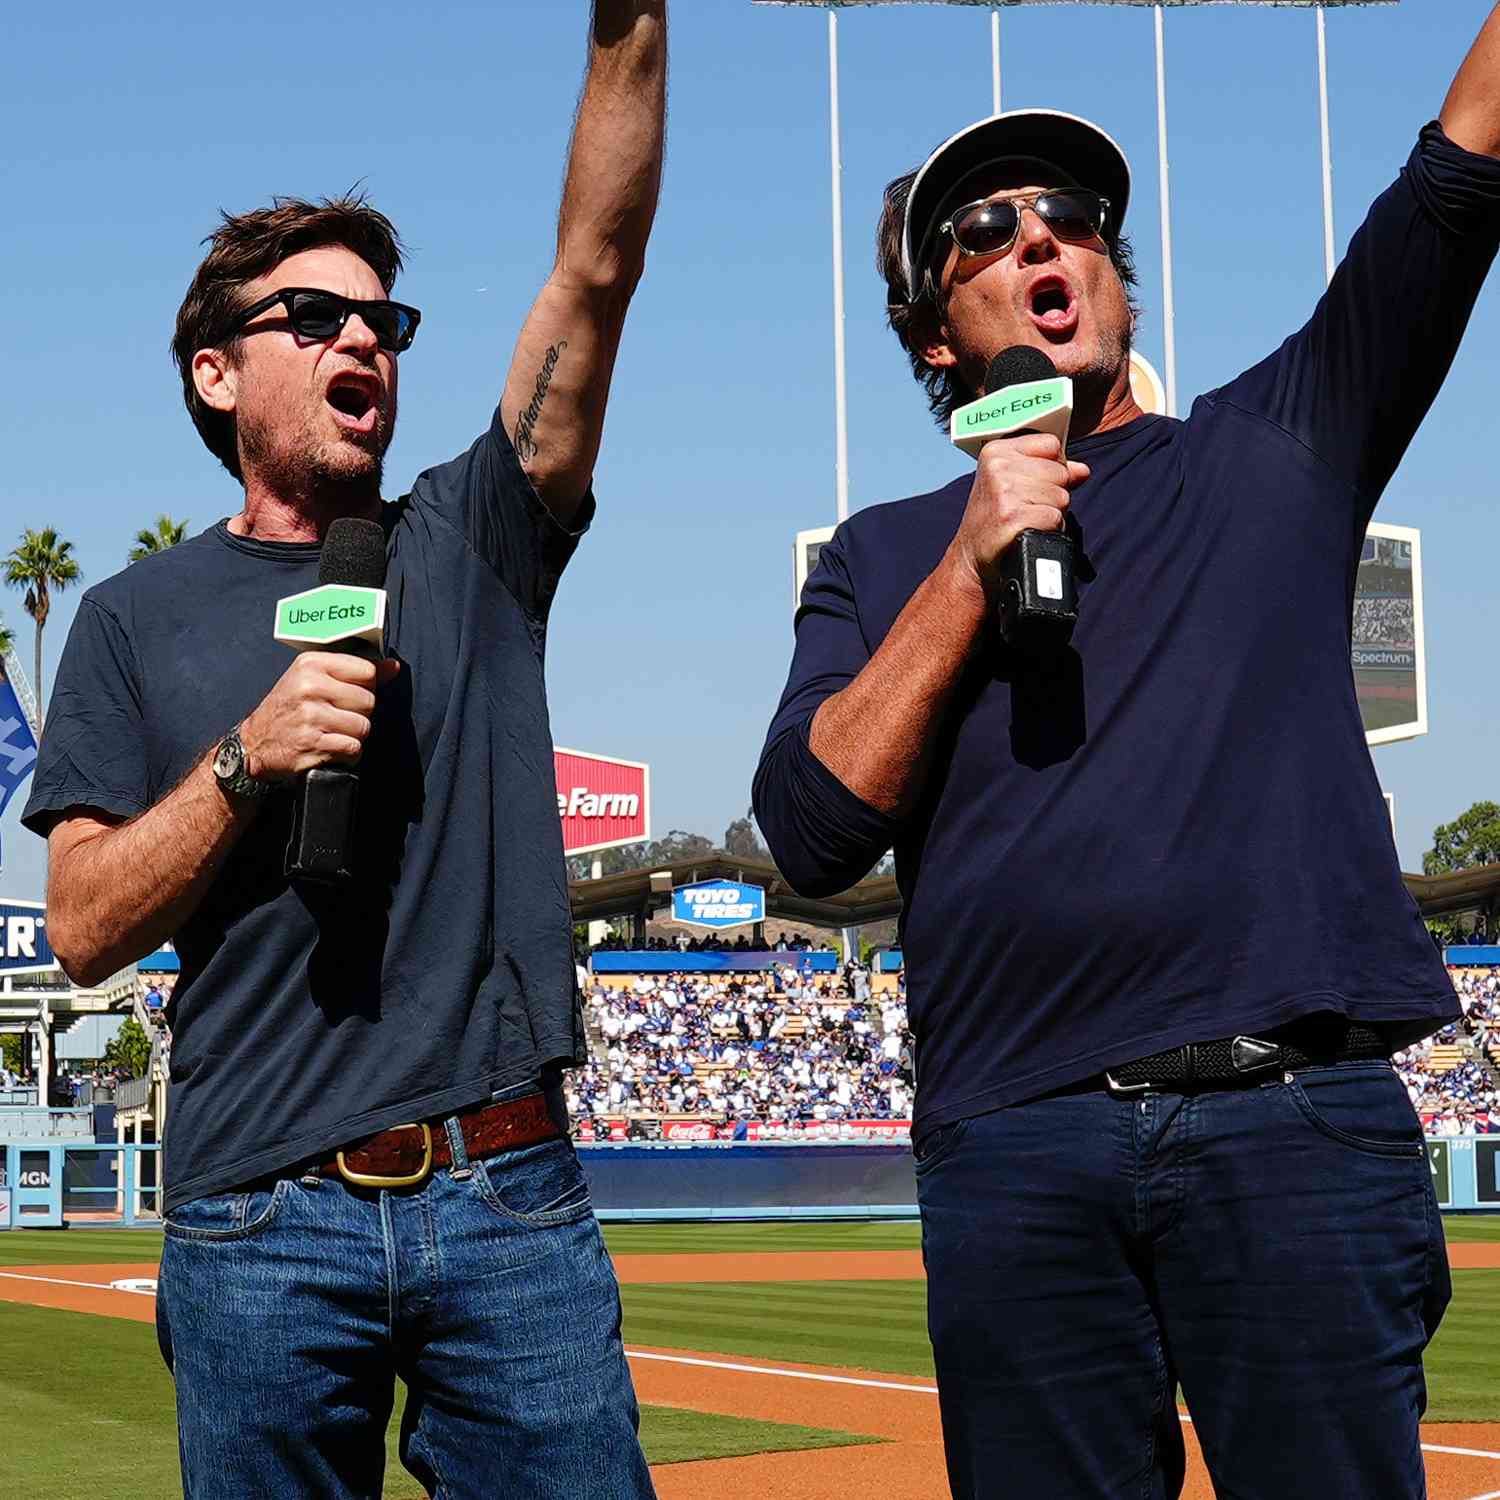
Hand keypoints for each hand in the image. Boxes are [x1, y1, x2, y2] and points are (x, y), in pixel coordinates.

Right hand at [239, 652, 400, 781]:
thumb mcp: (313, 679)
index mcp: (312, 664)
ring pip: (364, 727)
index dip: (366, 687)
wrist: (253, 744)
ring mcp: (311, 716)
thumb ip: (354, 671)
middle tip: (337, 718)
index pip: (367, 671)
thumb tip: (393, 668)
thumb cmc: (289, 709)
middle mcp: (310, 687)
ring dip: (354, 735)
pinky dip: (347, 753)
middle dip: (359, 714)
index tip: (349, 695)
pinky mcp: (313, 743)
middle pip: (369, 701)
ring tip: (332, 733)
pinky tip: (330, 748)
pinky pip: (353, 748)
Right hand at [947, 433, 1089, 602]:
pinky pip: (1054, 518)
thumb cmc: (994, 518)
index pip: (1052, 445)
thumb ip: (1050, 470)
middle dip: (1053, 492)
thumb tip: (1082, 470)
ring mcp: (1004, 492)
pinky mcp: (1012, 517)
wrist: (971, 556)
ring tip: (1027, 519)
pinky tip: (1028, 531)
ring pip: (1061, 496)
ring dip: (1052, 512)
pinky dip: (1048, 529)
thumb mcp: (1013, 484)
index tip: (1034, 482)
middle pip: (1060, 471)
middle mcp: (998, 467)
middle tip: (1027, 507)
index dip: (1053, 466)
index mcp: (997, 452)